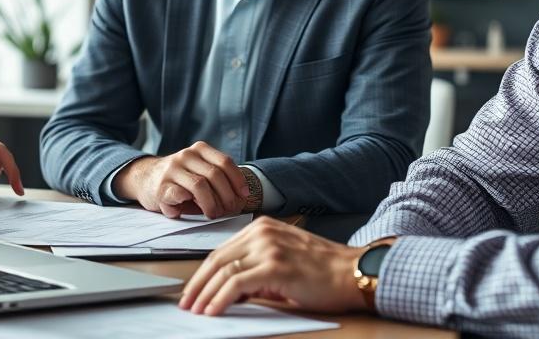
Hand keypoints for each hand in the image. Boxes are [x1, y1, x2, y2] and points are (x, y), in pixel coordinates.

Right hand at [113, 141, 248, 218]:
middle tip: (229, 210)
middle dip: (227, 196)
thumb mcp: (198, 169)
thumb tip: (239, 198)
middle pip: (215, 175)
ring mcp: (172, 170)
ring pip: (200, 185)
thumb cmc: (180, 178)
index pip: (224, 161)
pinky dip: (190, 205)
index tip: (244, 195)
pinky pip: (180, 195)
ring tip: (213, 214)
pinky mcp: (161, 186)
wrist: (145, 178)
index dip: (237, 179)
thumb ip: (216, 177)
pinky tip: (191, 210)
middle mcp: (185, 155)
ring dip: (211, 204)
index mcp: (199, 149)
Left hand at [179, 217, 367, 315]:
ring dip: (205, 294)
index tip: (192, 290)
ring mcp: (268, 247)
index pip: (222, 250)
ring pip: (223, 271)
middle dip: (197, 284)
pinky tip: (213, 311)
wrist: (351, 272)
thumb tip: (228, 290)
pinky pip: (237, 283)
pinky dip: (220, 299)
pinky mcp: (275, 266)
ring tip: (196, 311)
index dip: (203, 273)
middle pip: (217, 259)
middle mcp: (262, 232)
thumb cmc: (322, 271)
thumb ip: (255, 269)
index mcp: (262, 227)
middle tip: (186, 303)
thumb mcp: (281, 261)